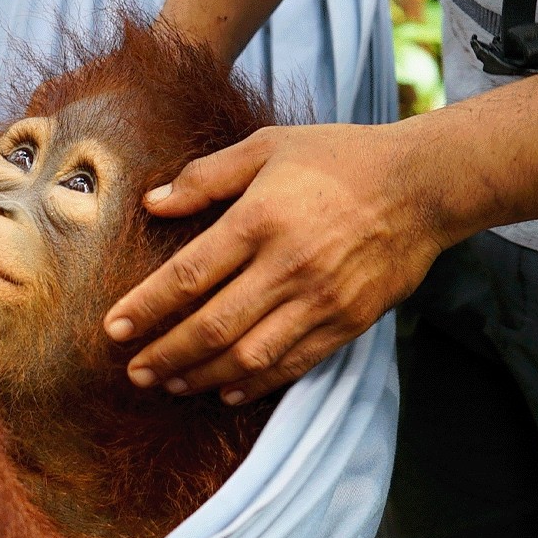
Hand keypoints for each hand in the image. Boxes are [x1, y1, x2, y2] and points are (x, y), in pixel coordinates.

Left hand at [104, 124, 445, 403]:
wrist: (424, 184)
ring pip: (249, 355)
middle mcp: (288, 266)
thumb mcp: (266, 147)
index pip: (188, 275)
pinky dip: (255, 384)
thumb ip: (205, 177)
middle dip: (165, 355)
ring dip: (202, 377)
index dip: (146, 307)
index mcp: (260, 220)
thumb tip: (152, 203)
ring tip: (169, 384)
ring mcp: (321, 299)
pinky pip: (293, 364)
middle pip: (212, 326)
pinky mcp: (348, 321)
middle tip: (133, 372)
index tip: (113, 329)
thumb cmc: (338, 158)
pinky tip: (225, 390)